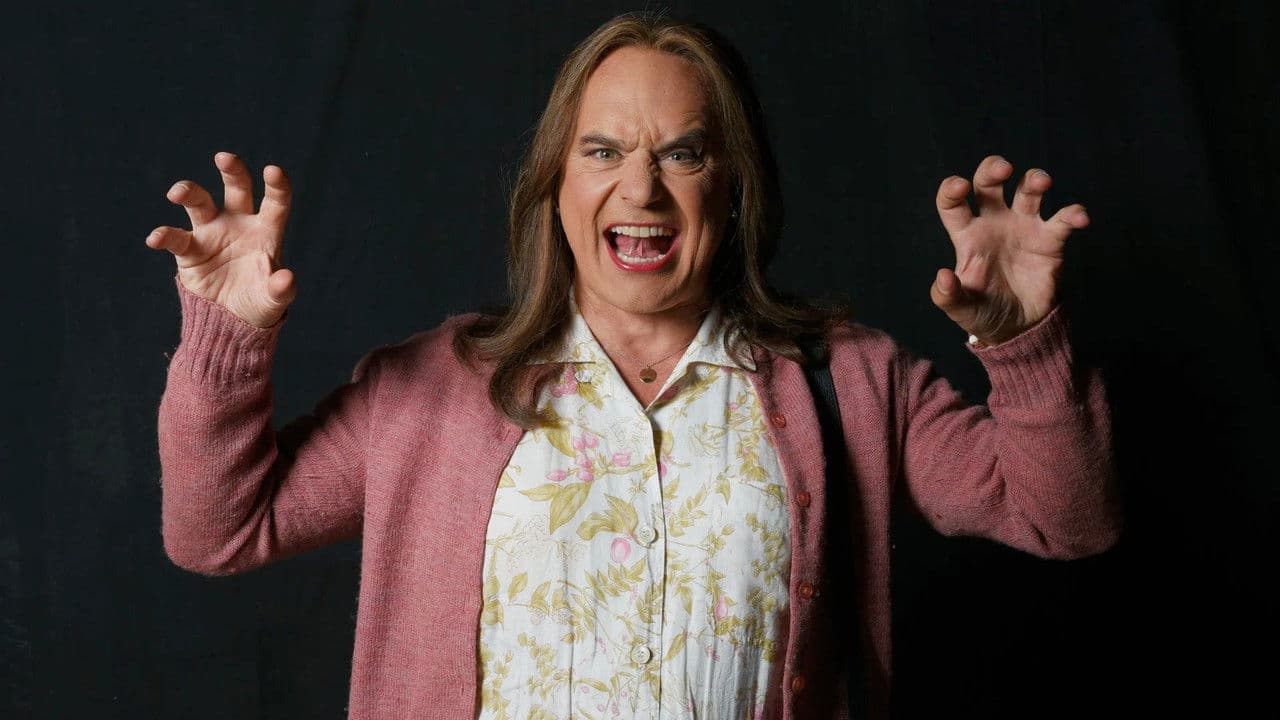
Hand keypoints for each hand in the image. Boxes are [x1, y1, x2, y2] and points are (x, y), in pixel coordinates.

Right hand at [145, 151, 296, 328]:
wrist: (230, 322)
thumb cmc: (258, 303)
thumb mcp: (273, 300)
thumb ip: (281, 289)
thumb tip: (286, 279)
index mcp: (266, 232)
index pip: (275, 202)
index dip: (277, 185)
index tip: (273, 170)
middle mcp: (238, 224)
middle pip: (236, 189)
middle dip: (232, 171)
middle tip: (224, 157)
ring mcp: (212, 233)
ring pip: (200, 203)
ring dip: (189, 193)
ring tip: (178, 193)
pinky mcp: (189, 250)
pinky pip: (175, 238)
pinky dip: (164, 236)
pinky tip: (156, 239)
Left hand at [929, 154, 1088, 344]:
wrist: (1017, 328)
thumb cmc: (983, 312)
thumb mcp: (960, 308)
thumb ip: (947, 295)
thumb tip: (943, 276)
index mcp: (968, 236)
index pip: (953, 203)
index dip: (952, 189)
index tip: (959, 185)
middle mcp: (994, 223)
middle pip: (989, 184)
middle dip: (994, 169)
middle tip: (1004, 169)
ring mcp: (1023, 228)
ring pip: (1028, 191)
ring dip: (1035, 179)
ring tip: (1041, 182)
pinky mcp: (1050, 240)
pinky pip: (1063, 220)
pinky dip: (1073, 214)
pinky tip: (1079, 217)